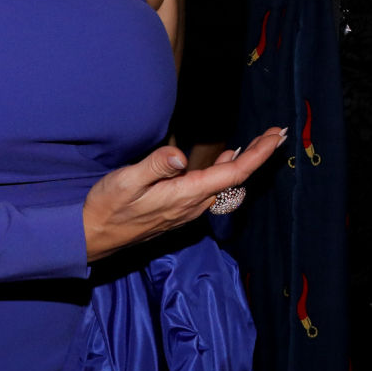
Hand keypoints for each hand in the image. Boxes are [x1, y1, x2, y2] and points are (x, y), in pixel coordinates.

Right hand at [81, 126, 284, 260]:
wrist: (93, 236)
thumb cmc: (107, 207)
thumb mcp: (125, 181)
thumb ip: (154, 166)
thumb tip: (180, 156)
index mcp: (185, 195)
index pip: (232, 174)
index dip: (257, 155)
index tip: (275, 136)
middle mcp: (192, 205)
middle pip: (236, 179)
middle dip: (259, 155)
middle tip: (277, 134)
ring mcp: (187, 209)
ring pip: (226, 184)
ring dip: (245, 162)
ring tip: (260, 143)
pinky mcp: (179, 208)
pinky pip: (213, 188)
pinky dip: (226, 170)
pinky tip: (226, 158)